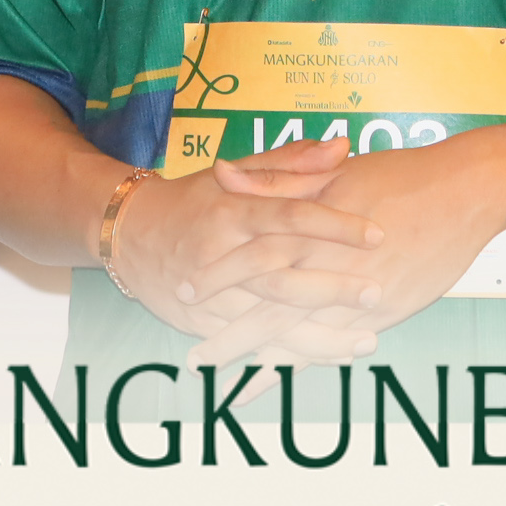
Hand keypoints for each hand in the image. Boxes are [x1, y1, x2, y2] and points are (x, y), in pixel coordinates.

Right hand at [112, 134, 384, 351]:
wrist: (129, 236)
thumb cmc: (194, 200)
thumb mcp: (235, 173)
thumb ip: (290, 164)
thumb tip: (342, 147)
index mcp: (233, 210)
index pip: (290, 216)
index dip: (334, 225)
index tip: (377, 234)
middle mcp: (221, 254)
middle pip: (281, 274)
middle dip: (330, 287)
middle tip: (377, 290)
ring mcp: (211, 296)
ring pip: (270, 319)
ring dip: (319, 334)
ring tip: (366, 340)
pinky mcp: (205, 325)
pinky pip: (253, 345)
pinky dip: (292, 355)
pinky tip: (330, 357)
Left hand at [184, 133, 505, 365]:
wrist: (465, 191)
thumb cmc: (400, 174)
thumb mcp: (333, 171)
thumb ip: (275, 178)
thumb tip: (220, 172)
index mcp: (311, 224)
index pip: (250, 256)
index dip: (215, 275)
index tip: (183, 289)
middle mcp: (327, 265)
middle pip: (264, 306)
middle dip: (227, 334)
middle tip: (193, 359)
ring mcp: (354, 295)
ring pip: (294, 335)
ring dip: (254, 359)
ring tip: (221, 383)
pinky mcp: (378, 315)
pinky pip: (328, 348)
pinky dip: (297, 367)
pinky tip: (271, 384)